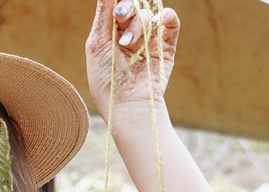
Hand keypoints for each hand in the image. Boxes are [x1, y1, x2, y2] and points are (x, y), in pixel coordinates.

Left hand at [85, 0, 179, 121]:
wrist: (127, 104)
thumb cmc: (106, 78)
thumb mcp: (97, 43)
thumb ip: (103, 13)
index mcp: (110, 34)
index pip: (116, 6)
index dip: (118, 3)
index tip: (117, 9)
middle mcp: (129, 34)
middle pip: (133, 6)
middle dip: (127, 8)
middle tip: (121, 16)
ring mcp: (148, 40)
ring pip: (149, 14)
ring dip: (139, 24)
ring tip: (128, 43)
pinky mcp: (165, 47)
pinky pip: (170, 22)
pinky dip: (167, 16)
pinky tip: (160, 20)